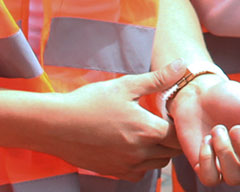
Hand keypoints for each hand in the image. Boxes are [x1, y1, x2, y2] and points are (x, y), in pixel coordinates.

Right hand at [41, 68, 179, 180]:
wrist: (56, 125)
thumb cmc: (91, 102)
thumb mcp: (127, 85)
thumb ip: (158, 79)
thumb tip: (182, 65)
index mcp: (148, 131)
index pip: (179, 135)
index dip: (179, 123)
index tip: (170, 113)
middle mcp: (140, 153)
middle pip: (172, 151)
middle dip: (171, 138)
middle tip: (162, 122)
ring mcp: (126, 166)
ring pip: (157, 164)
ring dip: (159, 151)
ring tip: (147, 132)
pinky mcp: (114, 172)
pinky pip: (139, 173)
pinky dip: (142, 163)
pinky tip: (133, 146)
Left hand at [167, 66, 239, 184]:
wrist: (198, 96)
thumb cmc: (229, 98)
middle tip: (234, 129)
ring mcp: (229, 167)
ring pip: (235, 178)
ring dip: (224, 151)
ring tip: (217, 129)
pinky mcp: (209, 170)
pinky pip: (211, 179)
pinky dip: (206, 159)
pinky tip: (206, 140)